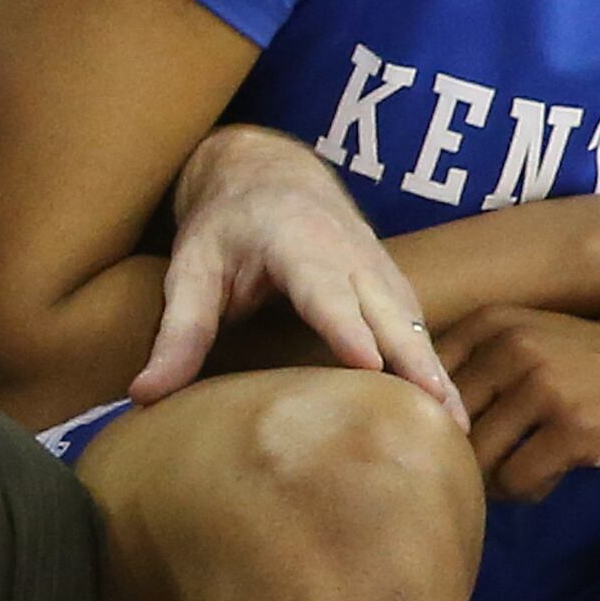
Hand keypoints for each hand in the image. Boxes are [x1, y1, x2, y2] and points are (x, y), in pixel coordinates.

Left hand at [137, 124, 466, 425]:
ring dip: (436, 371)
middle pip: (385, 312)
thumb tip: (144, 394)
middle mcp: (348, 251)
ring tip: (456, 431)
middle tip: (438, 418)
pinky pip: (416, 326)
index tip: (369, 364)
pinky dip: (435, 365)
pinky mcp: (390, 283)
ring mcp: (377, 264)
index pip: (322, 288)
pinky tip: (448, 413)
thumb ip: (176, 333)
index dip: (345, 325)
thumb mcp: (190, 272)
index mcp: (296, 240)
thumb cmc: (225, 225)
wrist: (268, 169)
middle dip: (413, 363)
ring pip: (411, 322)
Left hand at [441, 306, 599, 498]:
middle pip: (446, 424)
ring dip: (495, 478)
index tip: (450, 436)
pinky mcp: (574, 429)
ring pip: (478, 458)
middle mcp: (513, 345)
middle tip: (493, 464)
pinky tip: (551, 479)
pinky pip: (518, 481)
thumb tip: (411, 413)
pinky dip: (528, 491)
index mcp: (496, 321)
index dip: (427, 419)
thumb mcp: (542, 342)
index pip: (422, 379)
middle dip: (463, 456)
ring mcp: (544, 385)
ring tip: (524, 470)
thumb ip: (483, 363)